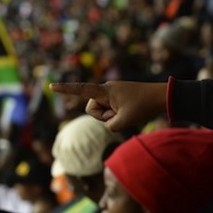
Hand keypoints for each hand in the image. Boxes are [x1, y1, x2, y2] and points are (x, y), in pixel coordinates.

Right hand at [48, 81, 167, 131]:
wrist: (161, 97)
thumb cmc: (144, 106)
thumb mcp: (124, 121)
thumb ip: (110, 126)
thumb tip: (110, 123)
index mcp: (105, 91)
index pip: (81, 89)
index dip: (65, 89)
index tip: (51, 86)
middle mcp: (107, 89)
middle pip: (92, 109)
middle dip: (103, 116)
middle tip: (121, 114)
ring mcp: (113, 93)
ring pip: (103, 111)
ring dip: (112, 116)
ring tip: (128, 111)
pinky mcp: (120, 97)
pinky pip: (112, 110)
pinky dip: (119, 114)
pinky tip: (132, 110)